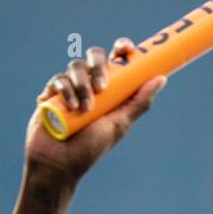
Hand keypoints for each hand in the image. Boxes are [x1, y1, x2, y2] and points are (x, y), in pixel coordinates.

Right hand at [24, 38, 167, 184]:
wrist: (58, 165)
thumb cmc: (90, 149)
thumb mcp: (119, 125)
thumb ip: (139, 103)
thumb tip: (161, 78)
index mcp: (109, 89)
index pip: (116, 60)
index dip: (122, 48)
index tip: (126, 49)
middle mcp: (89, 84)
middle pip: (94, 56)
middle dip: (99, 66)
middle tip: (102, 88)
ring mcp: (69, 88)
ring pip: (75, 66)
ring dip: (82, 86)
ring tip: (84, 111)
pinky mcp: (51, 93)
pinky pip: (58, 80)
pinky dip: (65, 92)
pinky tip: (67, 109)